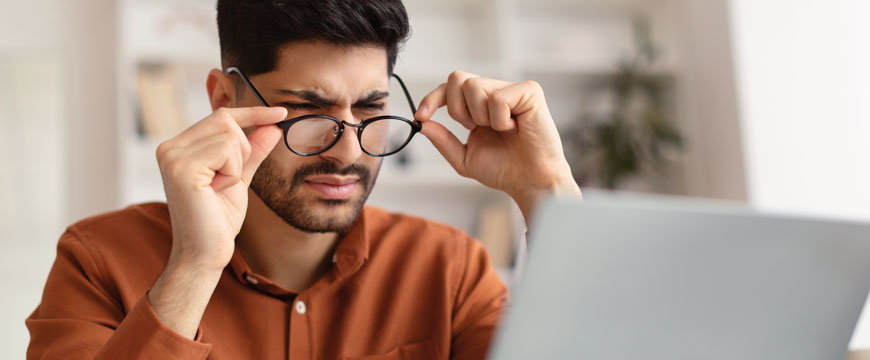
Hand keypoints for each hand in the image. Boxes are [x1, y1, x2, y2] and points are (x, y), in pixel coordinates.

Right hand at [150, 106, 285, 337]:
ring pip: (229, 135)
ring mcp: (172, 156)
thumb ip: (253, 150)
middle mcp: (169, 147)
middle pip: (226, 121)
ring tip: (218, 188)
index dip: (253, 112)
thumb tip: (273, 125)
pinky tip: (216, 191)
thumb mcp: (240, 177)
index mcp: (178, 147)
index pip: (220, 116)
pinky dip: (232, 172)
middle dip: (242, 150)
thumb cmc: (218, 219)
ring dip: (236, 165)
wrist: (206, 253)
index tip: (282, 112)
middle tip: (228, 180)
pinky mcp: (181, 168)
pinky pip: (226, 151)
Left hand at [415, 71, 580, 221]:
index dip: (432, 98)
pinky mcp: (530, 92)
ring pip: (475, 86)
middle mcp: (496, 91)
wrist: (530, 182)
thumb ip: (443, 140)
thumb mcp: (464, 158)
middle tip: (474, 128)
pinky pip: (498, 98)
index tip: (421, 116)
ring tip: (501, 130)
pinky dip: (500, 120)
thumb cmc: (504, 169)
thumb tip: (422, 123)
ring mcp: (513, 89)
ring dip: (481, 117)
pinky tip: (515, 128)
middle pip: (457, 78)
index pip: (450, 87)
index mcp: (480, 104)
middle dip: (457, 109)